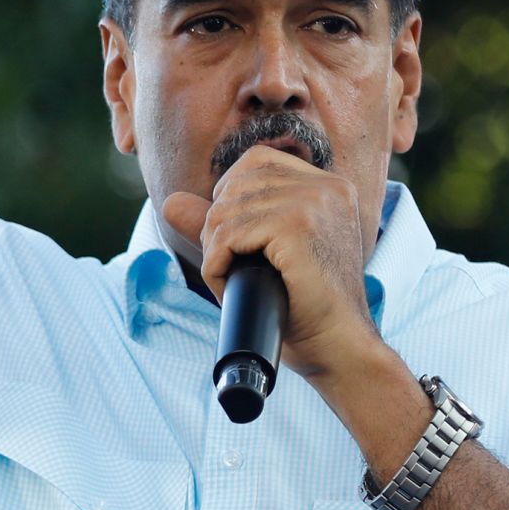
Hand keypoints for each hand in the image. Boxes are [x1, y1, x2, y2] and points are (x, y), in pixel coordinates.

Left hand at [162, 145, 380, 379]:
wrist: (338, 347)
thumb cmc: (304, 308)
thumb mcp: (264, 255)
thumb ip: (223, 224)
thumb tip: (170, 202)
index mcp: (329, 186)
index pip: (257, 161)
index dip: (230, 195)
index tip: (235, 237)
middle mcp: (326, 186)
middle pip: (237, 183)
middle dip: (216, 225)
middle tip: (226, 265)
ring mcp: (315, 202)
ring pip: (227, 210)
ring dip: (214, 249)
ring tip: (228, 278)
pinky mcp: (298, 226)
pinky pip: (229, 234)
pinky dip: (216, 264)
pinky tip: (227, 285)